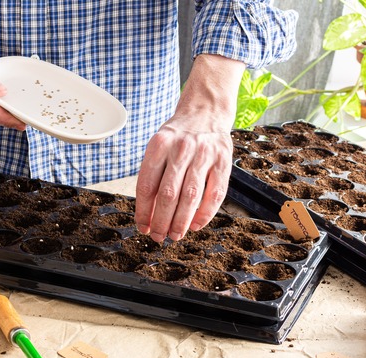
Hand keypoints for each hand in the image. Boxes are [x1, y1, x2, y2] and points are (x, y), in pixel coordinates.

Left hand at [135, 55, 244, 242]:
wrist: (205, 111)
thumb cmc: (177, 137)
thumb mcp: (158, 148)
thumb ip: (153, 177)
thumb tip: (147, 216)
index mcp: (159, 144)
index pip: (147, 184)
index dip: (143, 210)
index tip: (142, 227)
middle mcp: (182, 148)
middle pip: (168, 193)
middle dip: (161, 221)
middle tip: (158, 237)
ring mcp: (205, 154)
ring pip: (191, 196)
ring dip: (181, 221)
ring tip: (174, 236)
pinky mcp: (224, 160)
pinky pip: (215, 193)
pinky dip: (205, 214)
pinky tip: (195, 225)